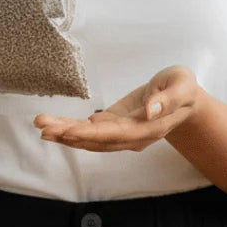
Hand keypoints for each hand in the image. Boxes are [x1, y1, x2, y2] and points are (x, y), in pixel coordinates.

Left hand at [34, 65, 202, 151]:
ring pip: (91, 138)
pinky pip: (91, 132)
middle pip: (98, 139)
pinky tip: (53, 127)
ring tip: (42, 126)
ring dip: (66, 134)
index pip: (117, 134)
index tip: (69, 130)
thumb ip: (168, 99)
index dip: (92, 134)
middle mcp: (132, 136)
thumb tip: (150, 110)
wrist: (184, 99)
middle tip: (43, 125)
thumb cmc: (183, 89)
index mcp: (148, 128)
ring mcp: (122, 133)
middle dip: (69, 134)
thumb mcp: (182, 86)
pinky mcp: (115, 124)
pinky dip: (72, 131)